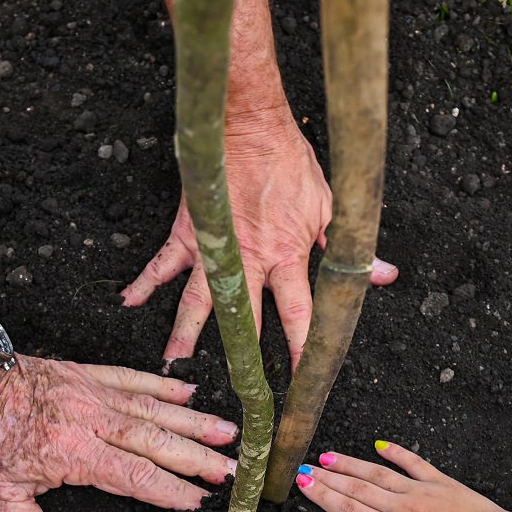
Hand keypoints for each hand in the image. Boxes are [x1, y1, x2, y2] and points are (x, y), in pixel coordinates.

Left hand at [0, 356, 238, 511]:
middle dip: (198, 456)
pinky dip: (162, 385)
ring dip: (193, 420)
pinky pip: (132, 378)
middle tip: (232, 469)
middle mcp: (89, 419)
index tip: (200, 501)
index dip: (170, 490)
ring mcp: (89, 392)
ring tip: (228, 431)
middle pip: (156, 440)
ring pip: (153, 408)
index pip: (135, 475)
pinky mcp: (83, 373)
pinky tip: (187, 391)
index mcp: (72, 453)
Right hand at [121, 110, 397, 369]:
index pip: (297, 312)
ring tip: (174, 361)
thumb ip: (345, 249)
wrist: (249, 123)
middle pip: (241, 317)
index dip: (301, 347)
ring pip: (197, 299)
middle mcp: (247, 258)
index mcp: (285, 254)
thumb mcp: (329, 206)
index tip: (302, 378)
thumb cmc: (289, 160)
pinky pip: (163, 261)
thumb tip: (381, 274)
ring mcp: (213, 246)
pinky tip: (130, 299)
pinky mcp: (189, 230)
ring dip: (185, 331)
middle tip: (233, 388)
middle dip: (237, 355)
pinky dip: (146, 280)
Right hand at [294, 442, 511, 511]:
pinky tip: (379, 445)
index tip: (302, 483)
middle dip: (327, 477)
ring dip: (350, 464)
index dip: (322, 496)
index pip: (349, 511)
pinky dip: (395, 452)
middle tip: (303, 467)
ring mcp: (423, 491)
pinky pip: (413, 462)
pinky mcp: (442, 483)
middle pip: (357, 488)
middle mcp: (404, 507)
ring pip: (378, 473)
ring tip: (327, 456)